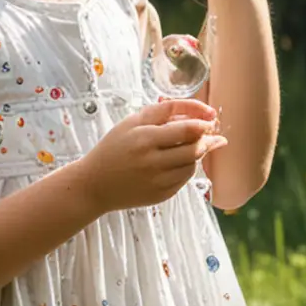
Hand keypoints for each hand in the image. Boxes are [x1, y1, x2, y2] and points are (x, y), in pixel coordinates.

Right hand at [77, 99, 227, 212]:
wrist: (94, 184)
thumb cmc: (114, 148)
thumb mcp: (133, 121)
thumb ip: (167, 111)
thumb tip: (205, 113)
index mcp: (145, 138)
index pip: (188, 129)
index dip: (205, 123)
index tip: (211, 118)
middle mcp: (153, 161)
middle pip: (195, 148)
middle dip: (207, 138)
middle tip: (210, 132)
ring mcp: (158, 181)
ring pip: (193, 164)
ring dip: (197, 153)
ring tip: (188, 145)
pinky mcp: (162, 195)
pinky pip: (185, 179)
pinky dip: (187, 167)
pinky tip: (177, 161)